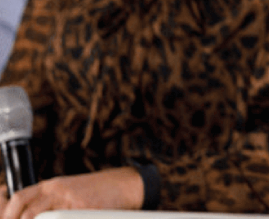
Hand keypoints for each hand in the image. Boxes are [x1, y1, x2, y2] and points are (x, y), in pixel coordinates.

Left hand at [0, 167, 143, 218]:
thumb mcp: (69, 190)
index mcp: (52, 186)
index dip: (9, 213)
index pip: (19, 198)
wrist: (125, 185)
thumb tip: (31, 215)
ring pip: (39, 216)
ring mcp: (70, 200)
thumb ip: (50, 201)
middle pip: (26, 211)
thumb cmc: (98, 190)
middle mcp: (58, 190)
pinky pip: (61, 218)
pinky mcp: (84, 209)